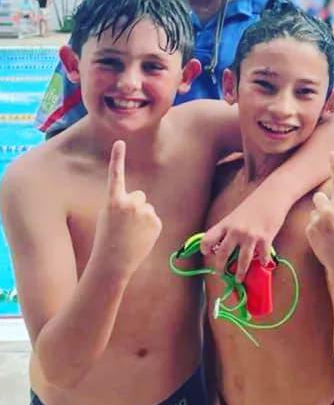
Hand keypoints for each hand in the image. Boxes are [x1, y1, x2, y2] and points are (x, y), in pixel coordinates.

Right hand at [92, 141, 161, 278]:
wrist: (113, 263)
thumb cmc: (107, 240)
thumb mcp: (108, 217)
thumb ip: (122, 204)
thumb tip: (141, 200)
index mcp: (113, 201)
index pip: (116, 176)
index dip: (118, 158)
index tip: (120, 141)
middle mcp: (130, 203)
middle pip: (139, 196)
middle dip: (134, 206)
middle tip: (124, 225)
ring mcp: (145, 212)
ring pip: (147, 208)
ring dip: (141, 218)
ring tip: (131, 233)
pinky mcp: (156, 222)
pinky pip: (153, 219)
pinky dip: (149, 227)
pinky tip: (140, 238)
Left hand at [200, 189, 285, 282]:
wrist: (273, 194)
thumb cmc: (255, 203)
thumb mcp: (237, 214)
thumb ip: (230, 229)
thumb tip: (226, 245)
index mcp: (226, 223)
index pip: (207, 240)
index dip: (205, 248)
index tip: (208, 253)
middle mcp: (235, 231)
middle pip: (222, 255)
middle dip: (220, 268)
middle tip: (221, 273)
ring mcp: (250, 236)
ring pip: (242, 261)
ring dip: (240, 273)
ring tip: (239, 279)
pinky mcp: (265, 238)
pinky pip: (262, 257)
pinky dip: (262, 262)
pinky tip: (262, 263)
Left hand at [306, 152, 333, 274]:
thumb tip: (323, 197)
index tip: (332, 152)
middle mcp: (330, 211)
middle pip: (319, 197)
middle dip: (321, 205)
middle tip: (330, 220)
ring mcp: (318, 221)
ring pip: (314, 212)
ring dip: (318, 219)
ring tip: (328, 233)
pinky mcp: (310, 230)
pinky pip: (310, 224)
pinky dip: (315, 231)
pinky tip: (323, 241)